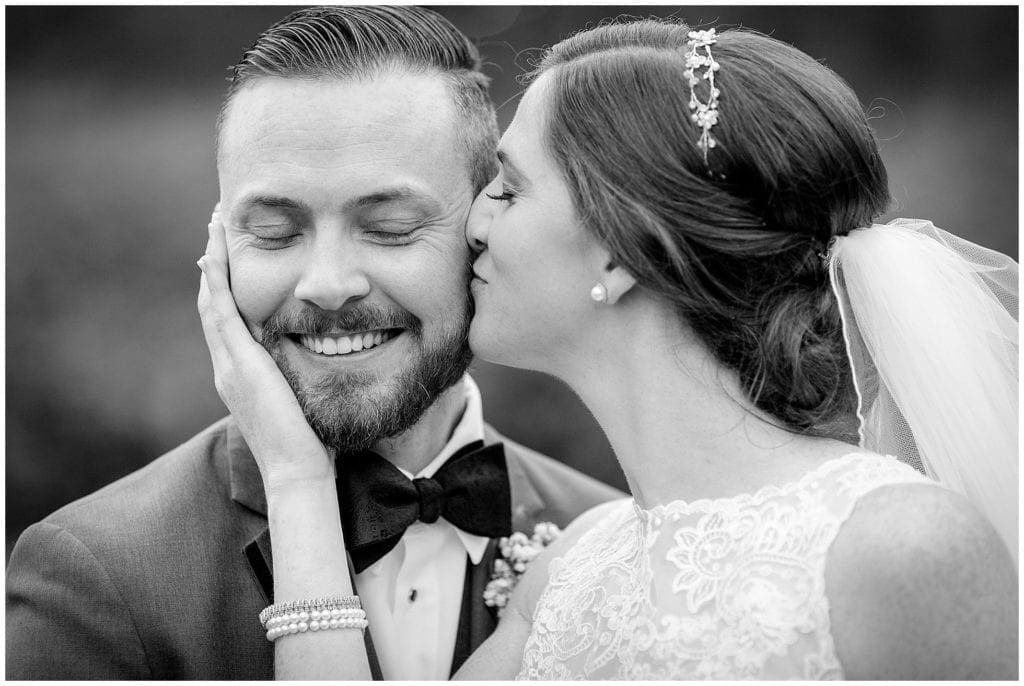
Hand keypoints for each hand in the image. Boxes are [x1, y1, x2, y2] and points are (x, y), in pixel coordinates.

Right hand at [196, 209, 334, 488]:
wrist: (299, 470)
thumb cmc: (311, 443)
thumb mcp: (306, 400)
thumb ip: (308, 378)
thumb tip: (336, 359)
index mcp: (243, 376)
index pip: (231, 320)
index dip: (228, 286)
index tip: (231, 255)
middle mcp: (229, 367)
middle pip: (214, 304)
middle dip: (214, 265)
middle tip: (216, 229)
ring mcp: (229, 364)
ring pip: (211, 301)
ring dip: (211, 263)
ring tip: (213, 228)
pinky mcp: (238, 362)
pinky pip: (220, 311)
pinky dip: (215, 280)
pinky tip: (213, 252)